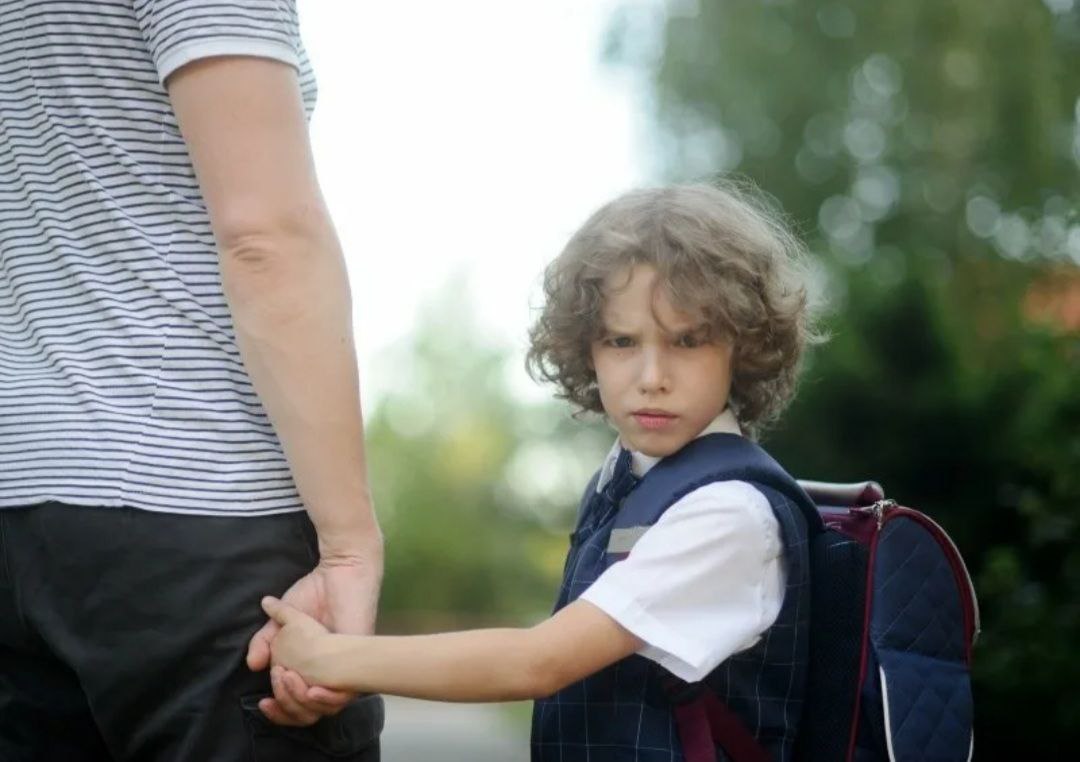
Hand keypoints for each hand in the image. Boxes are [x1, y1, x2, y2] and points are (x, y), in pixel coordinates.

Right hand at [247, 559, 379, 725]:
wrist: (339, 570)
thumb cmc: (315, 593)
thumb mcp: (281, 621)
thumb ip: (265, 641)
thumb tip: (253, 665)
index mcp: (314, 670)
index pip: (299, 707)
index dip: (281, 711)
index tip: (264, 702)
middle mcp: (331, 674)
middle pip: (311, 713)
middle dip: (289, 705)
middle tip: (278, 678)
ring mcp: (347, 668)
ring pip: (328, 707)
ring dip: (303, 700)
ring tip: (288, 677)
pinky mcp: (360, 657)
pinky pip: (348, 691)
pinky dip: (328, 696)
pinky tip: (311, 687)